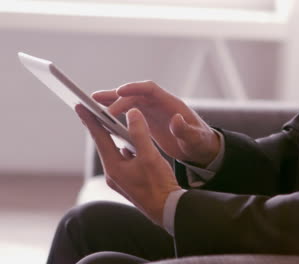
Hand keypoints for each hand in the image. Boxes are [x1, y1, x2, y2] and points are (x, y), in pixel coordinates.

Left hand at [76, 104, 180, 224]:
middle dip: (99, 126)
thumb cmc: (159, 185)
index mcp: (114, 167)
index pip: (99, 137)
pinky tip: (132, 145)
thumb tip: (132, 113)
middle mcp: (113, 173)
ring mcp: (121, 179)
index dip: (90, 119)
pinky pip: (124, 160)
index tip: (79, 104)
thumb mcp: (150, 156)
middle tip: (91, 109)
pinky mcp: (129, 182)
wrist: (168, 210)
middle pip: (104, 144)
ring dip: (114, 138)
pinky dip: (126, 149)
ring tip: (111, 122)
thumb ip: (140, 133)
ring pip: (115, 152)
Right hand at [92, 81, 219, 166]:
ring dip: (112, 101)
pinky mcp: (149, 120)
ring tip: (92, 103)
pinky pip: (130, 112)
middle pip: (135, 94)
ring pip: (129, 102)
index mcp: (172, 104)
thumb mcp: (196, 139)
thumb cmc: (201, 143)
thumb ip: (186, 130)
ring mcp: (154, 111)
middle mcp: (160, 104)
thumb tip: (176, 119)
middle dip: (117, 97)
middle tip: (98, 104)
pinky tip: (103, 118)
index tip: (120, 92)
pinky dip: (117, 113)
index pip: (150, 89)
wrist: (201, 149)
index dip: (134, 88)